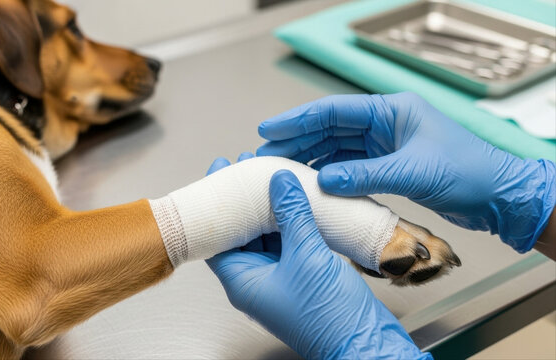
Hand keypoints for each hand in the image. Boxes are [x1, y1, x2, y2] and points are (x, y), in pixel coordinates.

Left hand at [206, 162, 428, 358]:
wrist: (364, 342)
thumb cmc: (329, 317)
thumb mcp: (307, 254)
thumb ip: (292, 214)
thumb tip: (278, 181)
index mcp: (243, 282)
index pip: (217, 237)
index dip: (217, 205)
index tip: (219, 175)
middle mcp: (256, 281)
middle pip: (240, 233)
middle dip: (244, 202)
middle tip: (245, 169)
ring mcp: (278, 279)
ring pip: (266, 237)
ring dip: (268, 210)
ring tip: (270, 178)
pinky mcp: (300, 277)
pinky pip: (288, 244)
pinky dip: (289, 223)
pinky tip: (295, 202)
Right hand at [257, 92, 554, 252]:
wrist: (497, 196)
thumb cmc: (467, 173)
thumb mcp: (413, 173)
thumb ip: (366, 175)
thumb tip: (323, 180)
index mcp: (392, 111)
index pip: (334, 111)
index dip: (299, 119)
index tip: (269, 129)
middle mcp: (385, 124)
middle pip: (330, 128)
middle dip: (297, 139)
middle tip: (266, 152)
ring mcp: (385, 145)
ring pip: (336, 148)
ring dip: (309, 157)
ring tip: (280, 168)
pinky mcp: (387, 165)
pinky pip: (349, 166)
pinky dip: (329, 174)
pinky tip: (310, 181)